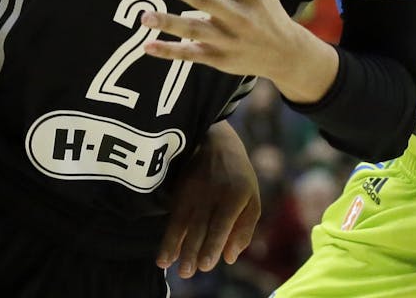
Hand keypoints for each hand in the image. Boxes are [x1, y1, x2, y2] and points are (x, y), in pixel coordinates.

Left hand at [142, 0, 335, 99]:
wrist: (285, 53)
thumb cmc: (265, 7)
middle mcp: (239, 15)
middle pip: (206, 1)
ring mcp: (228, 39)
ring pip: (195, 31)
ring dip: (170, 24)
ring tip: (144, 16)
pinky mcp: (219, 58)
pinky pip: (191, 55)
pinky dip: (170, 52)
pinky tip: (147, 45)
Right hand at [156, 121, 259, 277]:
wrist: (215, 141)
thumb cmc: (238, 178)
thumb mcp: (252, 198)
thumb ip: (244, 229)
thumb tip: (229, 258)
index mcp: (235, 195)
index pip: (221, 223)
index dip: (212, 244)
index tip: (206, 265)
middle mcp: (212, 193)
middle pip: (199, 226)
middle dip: (191, 251)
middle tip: (187, 273)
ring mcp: (192, 190)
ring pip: (181, 222)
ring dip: (174, 246)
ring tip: (167, 265)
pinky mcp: (179, 191)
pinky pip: (172, 217)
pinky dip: (168, 237)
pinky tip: (163, 255)